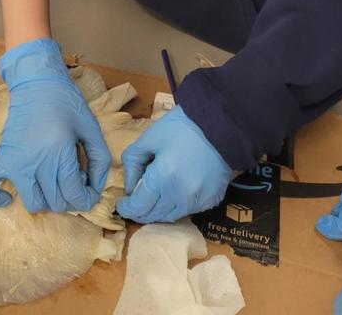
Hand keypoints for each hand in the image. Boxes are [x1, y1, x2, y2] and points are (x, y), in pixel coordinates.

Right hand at [0, 38, 111, 212]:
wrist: (36, 82)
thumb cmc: (66, 102)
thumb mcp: (91, 127)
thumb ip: (100, 159)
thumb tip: (96, 188)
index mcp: (60, 151)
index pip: (75, 194)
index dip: (87, 198)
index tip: (89, 190)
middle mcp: (36, 160)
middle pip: (56, 202)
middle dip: (70, 198)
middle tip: (73, 179)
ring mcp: (15, 161)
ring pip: (32, 204)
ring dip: (46, 202)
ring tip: (51, 184)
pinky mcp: (0, 157)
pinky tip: (10, 197)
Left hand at [116, 105, 232, 222]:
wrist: (220, 124)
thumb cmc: (180, 127)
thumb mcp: (149, 138)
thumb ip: (132, 162)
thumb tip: (129, 187)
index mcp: (163, 177)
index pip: (139, 206)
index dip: (127, 208)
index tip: (121, 204)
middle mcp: (181, 195)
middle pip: (153, 215)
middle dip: (140, 211)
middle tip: (134, 202)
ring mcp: (198, 201)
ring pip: (171, 217)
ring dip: (158, 210)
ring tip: (153, 198)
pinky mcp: (211, 201)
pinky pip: (188, 211)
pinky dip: (177, 206)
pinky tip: (174, 192)